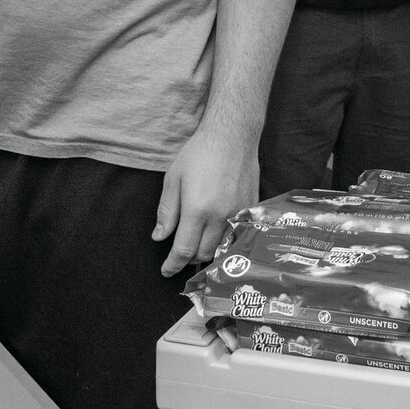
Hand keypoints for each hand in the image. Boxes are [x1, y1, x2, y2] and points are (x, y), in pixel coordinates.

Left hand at [152, 122, 256, 277]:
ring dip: (207, 253)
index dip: (173, 265)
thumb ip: (166, 211)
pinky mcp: (251, 211)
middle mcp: (220, 217)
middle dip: (188, 260)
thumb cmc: (199, 154)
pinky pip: (236, 237)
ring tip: (196, 249)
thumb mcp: (173, 179)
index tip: (166, 271)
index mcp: (197, 210)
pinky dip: (224, 242)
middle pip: (203, 254)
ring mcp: (238, 215)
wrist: (232, 137)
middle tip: (179, 256)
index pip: (183, 250)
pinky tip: (215, 237)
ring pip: (221, 249)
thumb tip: (159, 236)